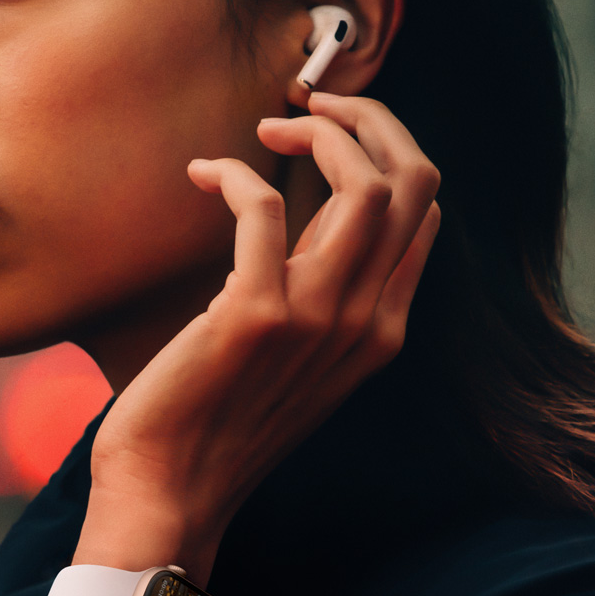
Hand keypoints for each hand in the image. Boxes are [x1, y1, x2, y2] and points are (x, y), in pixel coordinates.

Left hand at [78, 89, 442, 576]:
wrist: (170, 491)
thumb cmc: (218, 419)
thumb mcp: (299, 357)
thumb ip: (328, 293)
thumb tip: (335, 216)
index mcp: (382, 329)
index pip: (424, 207)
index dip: (384, 146)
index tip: (332, 128)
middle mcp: (365, 321)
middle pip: (412, 180)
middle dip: (369, 117)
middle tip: (313, 103)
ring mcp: (316, 319)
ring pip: (363, 183)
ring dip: (318, 131)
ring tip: (270, 128)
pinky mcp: (255, 314)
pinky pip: (266, 207)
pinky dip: (234, 174)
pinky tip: (205, 174)